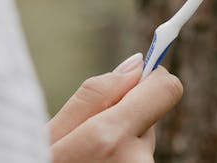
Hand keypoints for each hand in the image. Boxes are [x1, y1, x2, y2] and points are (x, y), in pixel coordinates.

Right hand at [48, 53, 183, 162]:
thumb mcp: (51, 133)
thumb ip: (94, 95)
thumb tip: (137, 63)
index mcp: (109, 136)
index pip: (165, 89)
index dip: (153, 77)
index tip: (143, 72)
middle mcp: (136, 161)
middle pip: (149, 115)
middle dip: (123, 118)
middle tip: (88, 138)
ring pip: (142, 141)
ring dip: (121, 144)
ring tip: (88, 158)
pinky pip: (139, 160)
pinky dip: (121, 160)